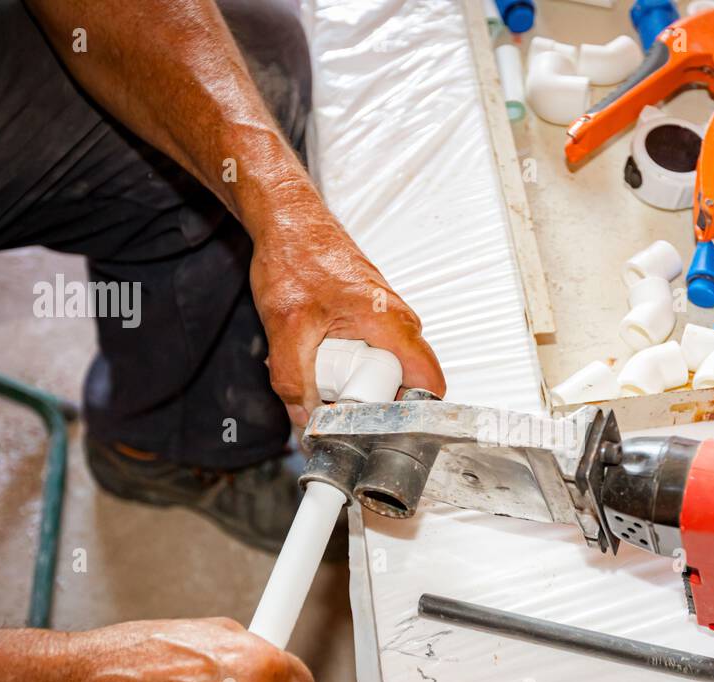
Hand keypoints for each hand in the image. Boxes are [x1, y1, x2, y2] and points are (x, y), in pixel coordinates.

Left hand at [248, 194, 445, 422]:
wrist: (285, 219)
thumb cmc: (294, 255)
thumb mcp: (285, 328)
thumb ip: (294, 381)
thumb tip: (305, 421)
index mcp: (393, 325)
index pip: (429, 386)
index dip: (406, 416)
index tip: (371, 430)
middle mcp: (398, 324)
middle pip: (399, 387)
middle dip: (363, 403)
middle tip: (326, 406)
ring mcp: (385, 323)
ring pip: (377, 374)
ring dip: (346, 385)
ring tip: (312, 375)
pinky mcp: (369, 322)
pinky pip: (364, 359)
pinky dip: (338, 366)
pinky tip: (310, 356)